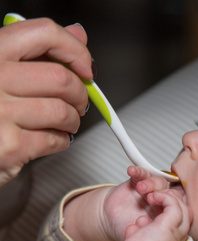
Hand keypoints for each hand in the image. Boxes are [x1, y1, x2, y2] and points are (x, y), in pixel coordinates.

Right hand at [0, 18, 92, 185]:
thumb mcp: (4, 70)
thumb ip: (39, 51)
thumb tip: (77, 34)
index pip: (44, 33)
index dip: (75, 50)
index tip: (85, 67)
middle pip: (61, 78)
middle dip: (81, 94)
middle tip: (78, 103)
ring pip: (62, 111)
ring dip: (73, 121)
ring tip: (65, 123)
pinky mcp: (9, 145)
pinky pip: (55, 139)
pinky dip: (62, 141)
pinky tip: (51, 138)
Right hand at [62, 166, 169, 240]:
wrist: (109, 223)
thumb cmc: (129, 231)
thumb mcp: (146, 235)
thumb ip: (159, 228)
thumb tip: (173, 222)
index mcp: (169, 218)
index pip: (180, 207)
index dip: (175, 203)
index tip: (165, 206)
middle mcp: (162, 204)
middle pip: (171, 192)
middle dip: (164, 194)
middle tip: (151, 199)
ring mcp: (150, 193)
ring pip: (158, 182)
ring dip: (151, 184)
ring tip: (141, 188)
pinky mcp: (137, 182)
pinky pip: (142, 174)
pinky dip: (138, 171)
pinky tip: (132, 171)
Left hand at [110, 188, 191, 240]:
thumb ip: (135, 235)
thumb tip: (132, 227)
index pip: (175, 227)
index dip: (165, 217)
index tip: (145, 217)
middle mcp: (176, 239)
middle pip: (185, 216)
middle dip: (173, 205)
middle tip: (156, 199)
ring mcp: (175, 232)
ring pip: (184, 209)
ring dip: (170, 199)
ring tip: (154, 196)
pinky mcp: (169, 226)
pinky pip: (174, 205)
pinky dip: (165, 197)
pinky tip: (153, 196)